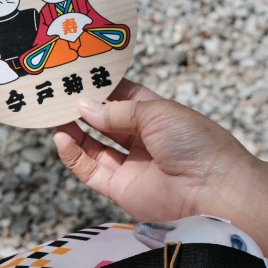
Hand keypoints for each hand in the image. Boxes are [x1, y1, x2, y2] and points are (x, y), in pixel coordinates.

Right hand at [53, 78, 267, 258]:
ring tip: (52, 114)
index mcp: (156, 115)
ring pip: (92, 146)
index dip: (100, 86)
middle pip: (103, 121)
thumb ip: (116, 111)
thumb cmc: (194, 142)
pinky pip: (90, 170)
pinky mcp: (119, 189)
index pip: (122, 96)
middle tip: (56, 93)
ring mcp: (130, 165)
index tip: (75, 74)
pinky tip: (61, 139)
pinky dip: (73, 155)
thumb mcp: (156, 112)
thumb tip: (83, 107)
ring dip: (73, 130)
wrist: (215, 192)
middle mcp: (141, 139)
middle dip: (81, 108)